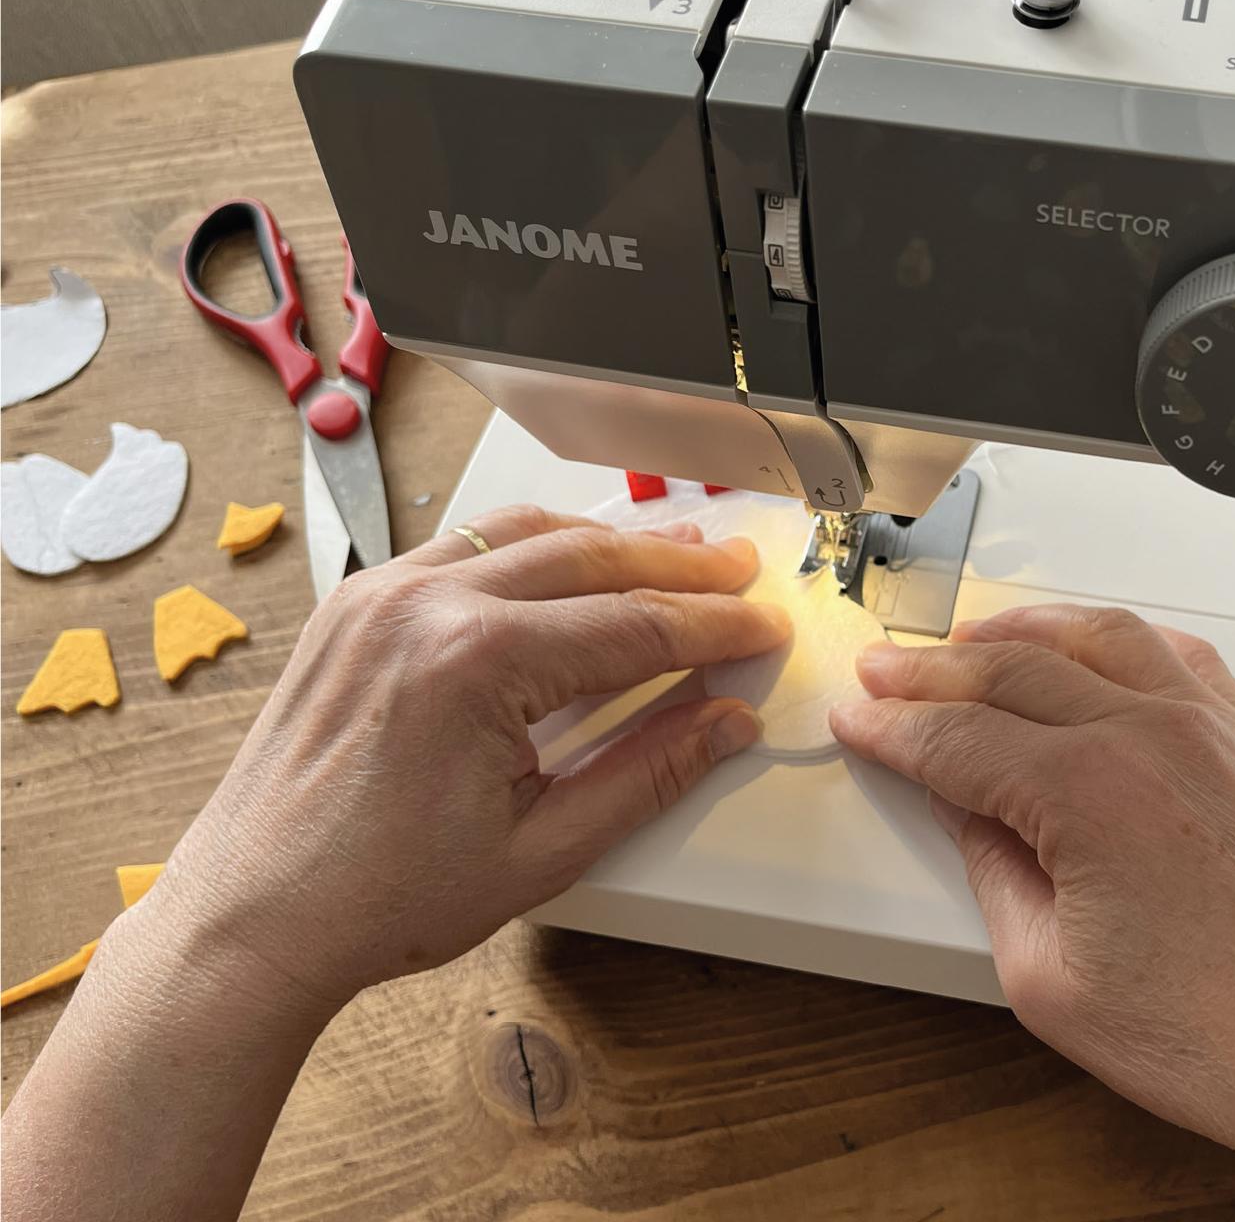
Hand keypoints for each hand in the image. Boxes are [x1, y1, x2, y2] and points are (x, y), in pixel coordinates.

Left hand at [137, 504, 790, 1017]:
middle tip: (740, 572)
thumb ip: (646, 774)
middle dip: (680, 566)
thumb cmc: (376, 897)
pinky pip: (462, 546)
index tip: (763, 628)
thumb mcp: (541, 851)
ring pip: (525, 534)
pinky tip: (569, 561)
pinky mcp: (355, 606)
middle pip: (590, 560)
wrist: (252, 918)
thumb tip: (724, 724)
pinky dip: (531, 545)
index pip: (635, 626)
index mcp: (474, 664)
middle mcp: (424, 607)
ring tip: (675, 551)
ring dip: (610, 542)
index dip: (716, 627)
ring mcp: (381, 597)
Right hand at [831, 606, 1234, 1219]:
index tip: (861, 722)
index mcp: (1091, 793)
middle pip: (1015, 669)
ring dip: (1022, 629)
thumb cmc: (1214, 1036)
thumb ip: (993, 873)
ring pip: (1098, 637)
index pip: (959, 737)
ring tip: (973, 637)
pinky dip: (1120, 638)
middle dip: (934, 670)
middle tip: (888, 677)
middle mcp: (1155, 740)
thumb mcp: (1048, 977)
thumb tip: (967, 812)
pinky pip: (1179, 655)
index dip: (894, 730)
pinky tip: (1095, 644)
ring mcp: (1213, 733)